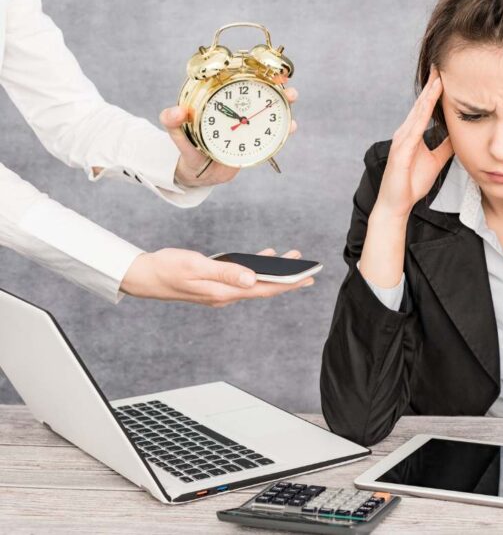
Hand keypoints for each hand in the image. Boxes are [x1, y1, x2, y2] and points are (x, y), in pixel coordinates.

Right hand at [120, 247, 313, 306]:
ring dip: (271, 272)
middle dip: (286, 279)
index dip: (288, 284)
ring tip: (289, 259)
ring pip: (252, 283)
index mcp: (223, 293)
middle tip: (307, 269)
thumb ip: (227, 273)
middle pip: (262, 288)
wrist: (142, 276)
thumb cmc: (166, 268)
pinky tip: (261, 260)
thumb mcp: (197, 267)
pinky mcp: (213, 286)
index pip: (263, 290)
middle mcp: (224, 296)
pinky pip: (240, 280)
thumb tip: (253, 279)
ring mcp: (219, 292)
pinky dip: (254, 270)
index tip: (307, 279)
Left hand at [161, 73, 298, 186]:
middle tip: (286, 86)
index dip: (254, 74)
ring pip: (271, 112)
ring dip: (284, 105)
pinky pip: (272, 133)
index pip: (238, 85)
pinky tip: (291, 126)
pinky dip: (284, 128)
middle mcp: (238, 112)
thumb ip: (173, 123)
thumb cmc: (189, 150)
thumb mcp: (178, 135)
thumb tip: (175, 112)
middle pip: (261, 96)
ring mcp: (250, 127)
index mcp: (221, 105)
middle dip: (277, 88)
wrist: (201, 173)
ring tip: (291, 100)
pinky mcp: (257, 142)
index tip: (264, 70)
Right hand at [374, 69, 453, 219]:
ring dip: (427, 95)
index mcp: (412, 134)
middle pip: (420, 104)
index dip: (435, 90)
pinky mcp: (401, 151)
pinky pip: (413, 129)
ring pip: (416, 113)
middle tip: (439, 65)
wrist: (397, 203)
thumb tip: (458, 135)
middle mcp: (405, 132)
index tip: (444, 74)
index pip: (425, 107)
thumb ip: (445, 146)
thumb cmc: (412, 183)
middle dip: (431, 85)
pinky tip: (428, 104)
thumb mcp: (436, 161)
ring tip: (438, 78)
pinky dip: (421, 115)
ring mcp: (401, 140)